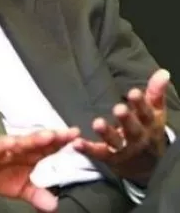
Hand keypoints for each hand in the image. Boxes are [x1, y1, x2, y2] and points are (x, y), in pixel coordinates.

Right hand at [0, 128, 79, 211]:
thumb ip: (37, 195)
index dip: (64, 145)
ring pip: (22, 142)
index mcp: (30, 155)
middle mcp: (21, 148)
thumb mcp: (21, 188)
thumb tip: (55, 206)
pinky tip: (12, 142)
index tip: (80, 140)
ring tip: (49, 135)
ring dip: (35, 138)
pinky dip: (5, 144)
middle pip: (40, 142)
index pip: (50, 149)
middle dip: (55, 137)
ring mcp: (6, 148)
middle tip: (71, 134)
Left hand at [73, 68, 169, 185]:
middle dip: (126, 119)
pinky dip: (87, 148)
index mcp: (148, 124)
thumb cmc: (148, 131)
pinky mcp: (109, 157)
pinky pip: (97, 153)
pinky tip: (76, 142)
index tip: (134, 92)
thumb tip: (162, 72)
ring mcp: (123, 149)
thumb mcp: (154, 113)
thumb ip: (155, 92)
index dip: (140, 103)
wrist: (147, 166)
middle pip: (132, 129)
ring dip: (106, 133)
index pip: (146, 113)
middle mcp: (137, 137)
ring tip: (97, 123)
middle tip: (119, 109)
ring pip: (114, 142)